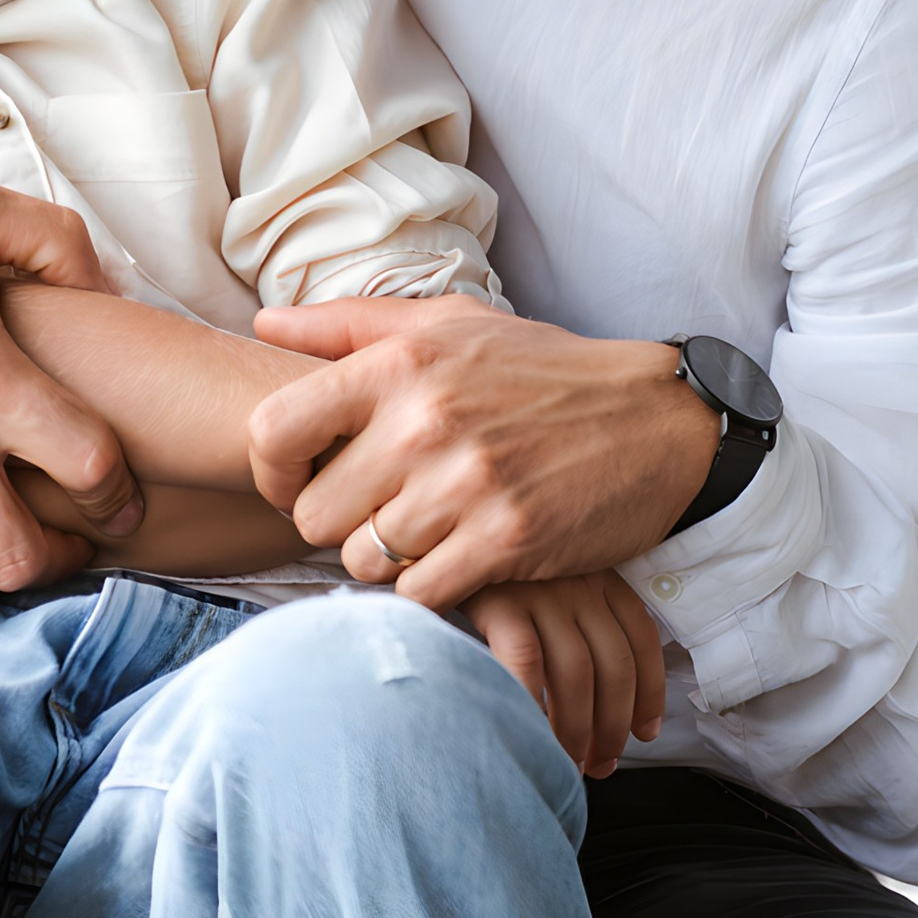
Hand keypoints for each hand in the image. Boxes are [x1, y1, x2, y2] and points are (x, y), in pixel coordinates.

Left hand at [246, 293, 715, 609]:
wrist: (655, 420)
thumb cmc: (541, 370)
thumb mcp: (448, 325)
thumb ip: (347, 326)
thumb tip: (263, 326)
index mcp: (400, 365)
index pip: (274, 430)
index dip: (271, 469)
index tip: (300, 478)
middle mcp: (425, 423)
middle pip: (313, 514)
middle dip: (336, 522)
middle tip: (375, 511)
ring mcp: (466, 486)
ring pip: (363, 561)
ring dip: (386, 557)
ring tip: (425, 530)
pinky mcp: (506, 541)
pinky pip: (420, 593)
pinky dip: (431, 586)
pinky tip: (458, 557)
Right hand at [466, 573, 669, 777]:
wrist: (437, 541)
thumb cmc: (492, 574)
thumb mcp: (546, 582)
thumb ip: (570, 624)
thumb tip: (594, 701)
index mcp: (598, 577)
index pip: (641, 639)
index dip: (649, 693)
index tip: (643, 733)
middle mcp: (578, 583)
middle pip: (614, 666)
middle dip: (613, 725)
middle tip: (602, 764)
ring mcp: (541, 591)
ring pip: (576, 673)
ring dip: (577, 727)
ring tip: (569, 763)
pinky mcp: (501, 600)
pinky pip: (527, 662)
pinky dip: (533, 701)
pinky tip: (530, 731)